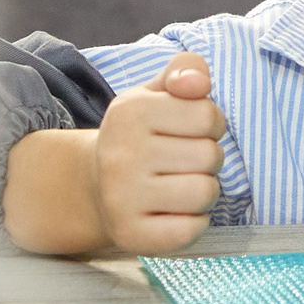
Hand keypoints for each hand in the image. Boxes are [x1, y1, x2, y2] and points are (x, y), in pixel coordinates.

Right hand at [93, 51, 226, 253]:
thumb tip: (198, 83)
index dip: (209, 124)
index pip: (208, 115)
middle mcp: (120, 154)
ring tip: (181, 186)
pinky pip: (191, 229)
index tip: (190, 131)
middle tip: (183, 162)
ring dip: (204, 191)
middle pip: (210, 156)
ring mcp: (122, 198)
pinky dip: (194, 222)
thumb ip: (185, 69)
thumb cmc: (139, 136)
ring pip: (205, 192)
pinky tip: (175, 213)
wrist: (92, 188)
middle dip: (207, 159)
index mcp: (129, 111)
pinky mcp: (131, 234)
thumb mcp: (156, 93)